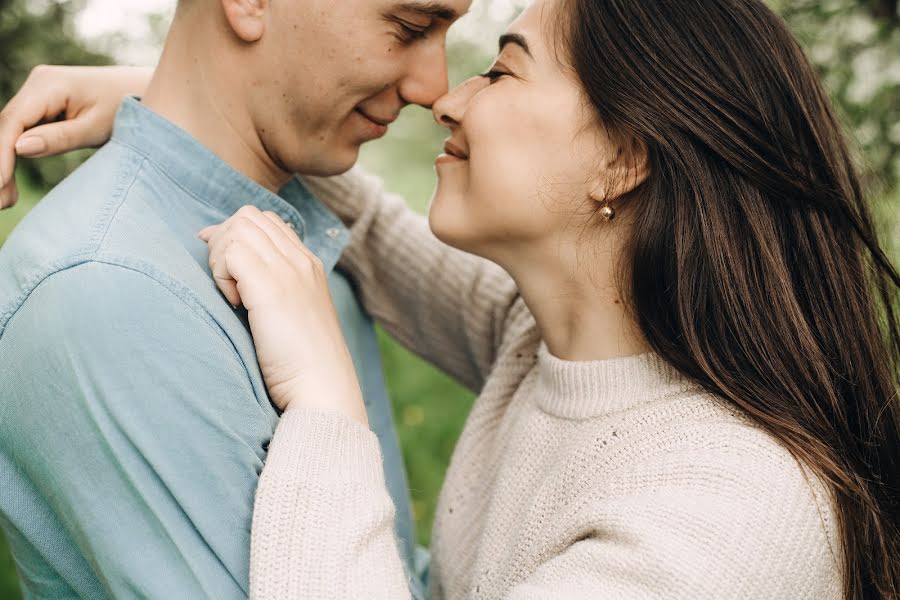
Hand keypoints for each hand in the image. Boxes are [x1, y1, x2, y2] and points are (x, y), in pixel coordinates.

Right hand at [0, 65, 153, 208]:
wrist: (142, 91)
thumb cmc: (126, 108)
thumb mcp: (96, 128)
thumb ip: (60, 138)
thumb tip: (19, 149)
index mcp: (48, 84)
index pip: (14, 122)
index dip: (1, 154)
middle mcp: (37, 84)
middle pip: (6, 128)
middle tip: (1, 204)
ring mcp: (38, 93)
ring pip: (10, 132)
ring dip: (3, 165)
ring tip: (5, 202)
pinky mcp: (43, 105)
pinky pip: (22, 132)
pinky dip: (15, 157)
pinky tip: (8, 185)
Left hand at [198, 206, 367, 424]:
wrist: (322, 388)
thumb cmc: (300, 364)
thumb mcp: (288, 316)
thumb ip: (267, 287)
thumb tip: (228, 266)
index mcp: (308, 265)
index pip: (266, 221)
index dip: (236, 237)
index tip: (225, 272)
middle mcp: (300, 260)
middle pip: (248, 216)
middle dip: (224, 242)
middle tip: (225, 285)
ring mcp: (288, 270)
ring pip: (238, 228)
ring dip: (220, 258)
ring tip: (232, 297)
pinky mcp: (271, 287)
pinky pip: (230, 253)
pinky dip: (221, 274)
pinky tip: (234, 305)